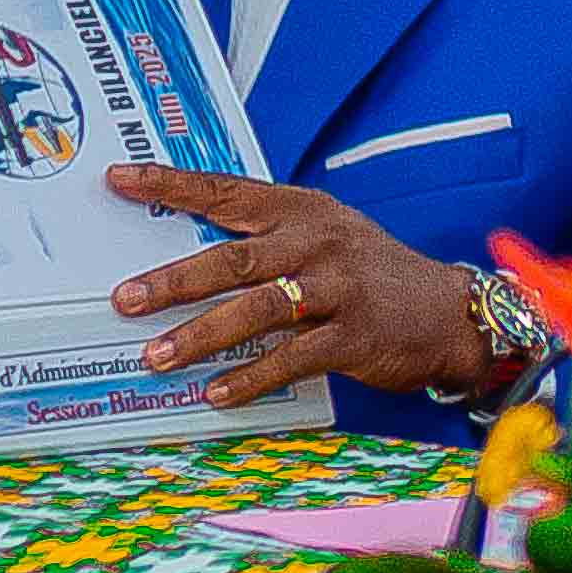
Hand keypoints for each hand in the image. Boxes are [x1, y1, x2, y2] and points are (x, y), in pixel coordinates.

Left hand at [106, 163, 500, 408]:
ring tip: (158, 356)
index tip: (121, 179)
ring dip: (200, 336)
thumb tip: (189, 255)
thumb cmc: (374, 274)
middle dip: (173, 280)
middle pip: (233, 259)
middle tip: (126, 300)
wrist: (450, 312)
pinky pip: (291, 357)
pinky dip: (250, 376)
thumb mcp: (327, 236)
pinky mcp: (354, 335)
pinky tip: (217, 392)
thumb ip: (269, 238)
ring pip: (256, 310)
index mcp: (303, 211)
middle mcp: (318, 243)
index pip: (227, 192)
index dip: (172, 185)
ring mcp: (337, 289)